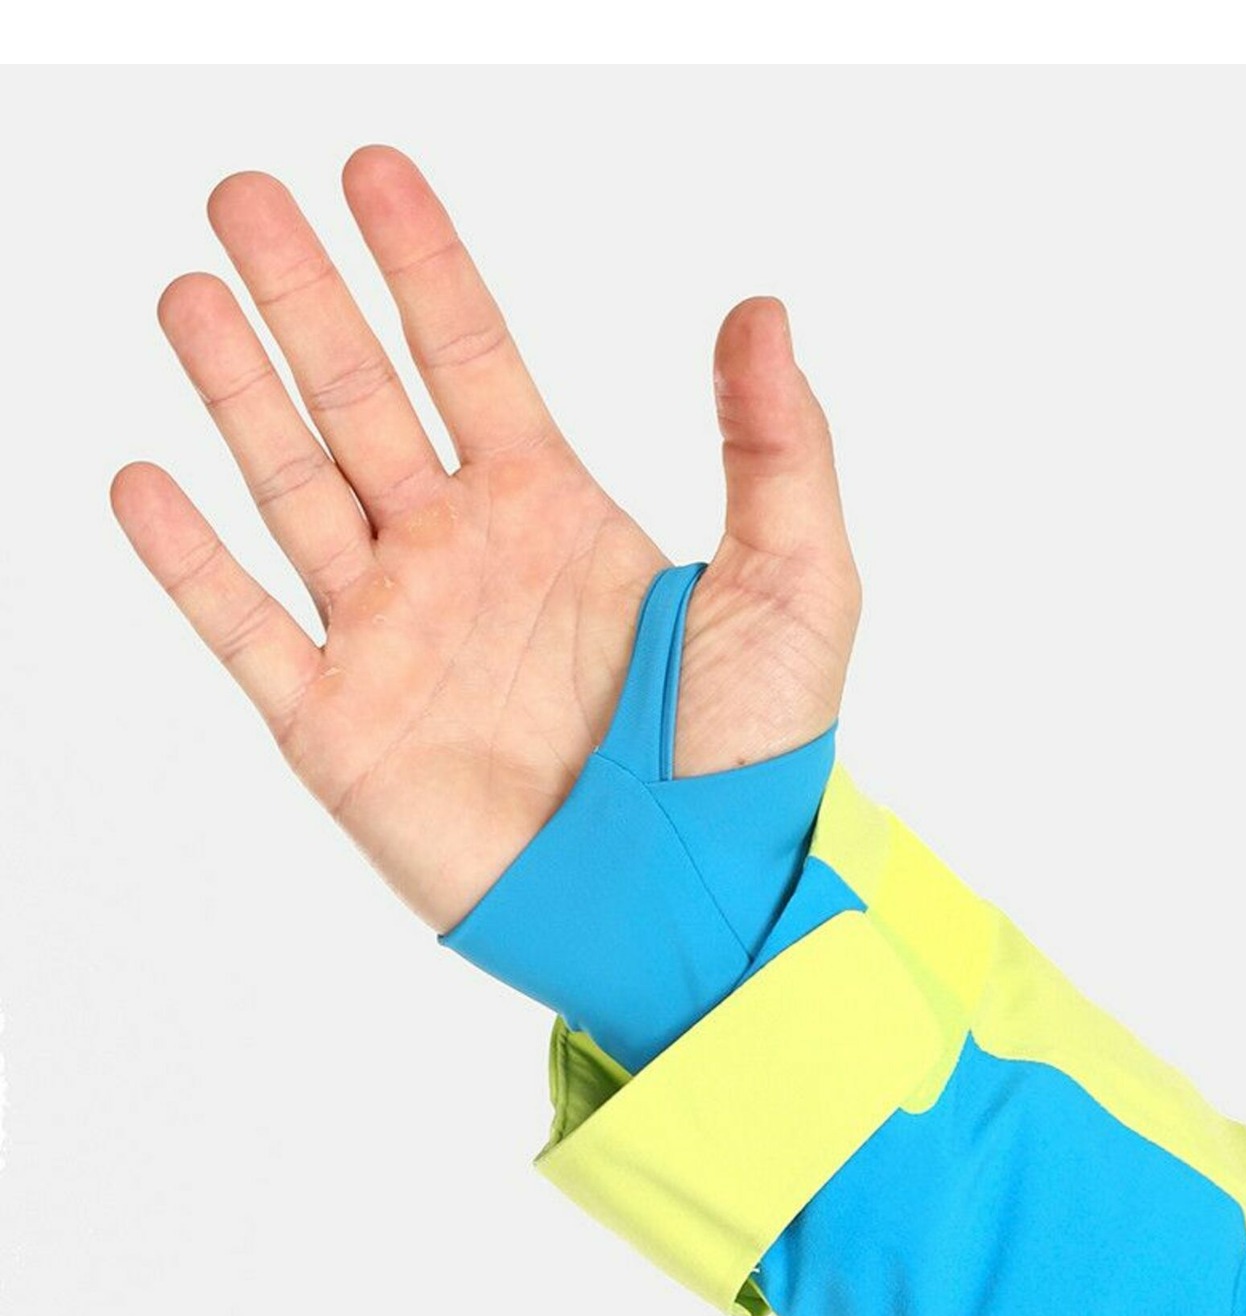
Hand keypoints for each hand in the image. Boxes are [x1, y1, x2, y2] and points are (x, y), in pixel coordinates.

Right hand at [110, 145, 861, 931]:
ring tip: (186, 294)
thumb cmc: (755, 764)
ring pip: (290, 489)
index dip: (422, 264)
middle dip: (303, 297)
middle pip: (360, 399)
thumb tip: (761, 312)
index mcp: (555, 514)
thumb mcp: (797, 587)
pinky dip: (189, 562)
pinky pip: (246, 631)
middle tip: (244, 194)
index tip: (373, 170)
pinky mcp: (341, 731)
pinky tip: (145, 480)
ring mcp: (392, 640)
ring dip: (236, 392)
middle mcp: (459, 560)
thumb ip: (778, 449)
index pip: (472, 358)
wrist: (693, 912)